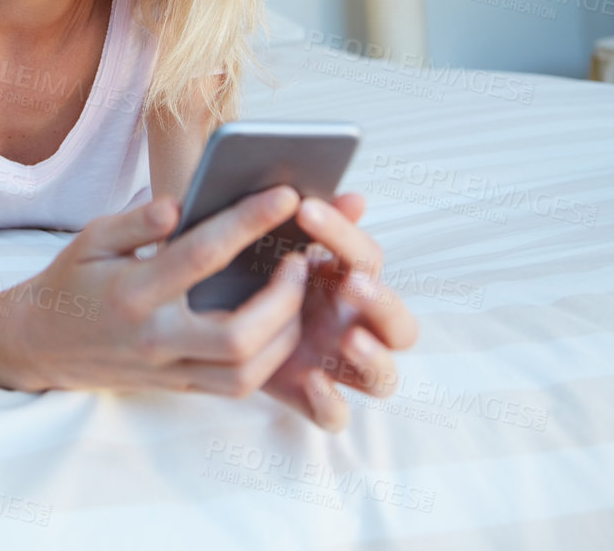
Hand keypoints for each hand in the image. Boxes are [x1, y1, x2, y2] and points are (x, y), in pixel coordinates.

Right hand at [0, 187, 309, 395]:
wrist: (39, 344)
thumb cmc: (70, 282)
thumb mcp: (91, 239)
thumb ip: (136, 221)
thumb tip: (181, 203)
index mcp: (132, 291)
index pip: (201, 254)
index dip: (247, 222)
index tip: (285, 196)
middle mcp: (155, 337)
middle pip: (238, 334)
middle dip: (283, 297)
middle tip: (300, 260)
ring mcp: (169, 368)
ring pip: (245, 372)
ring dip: (285, 334)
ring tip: (297, 291)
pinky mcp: (179, 386)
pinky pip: (237, 385)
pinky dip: (270, 357)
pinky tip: (282, 322)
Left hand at [261, 193, 419, 430]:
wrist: (211, 320)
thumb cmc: (253, 275)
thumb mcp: (270, 248)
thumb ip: (308, 225)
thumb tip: (355, 197)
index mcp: (351, 282)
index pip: (369, 259)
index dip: (347, 237)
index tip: (307, 211)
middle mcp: (358, 326)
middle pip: (401, 325)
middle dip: (383, 304)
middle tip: (352, 283)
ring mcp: (341, 368)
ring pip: (385, 377)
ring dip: (375, 358)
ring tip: (349, 338)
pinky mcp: (313, 399)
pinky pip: (337, 416)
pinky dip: (331, 402)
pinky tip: (312, 380)